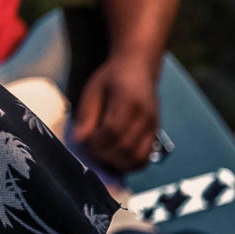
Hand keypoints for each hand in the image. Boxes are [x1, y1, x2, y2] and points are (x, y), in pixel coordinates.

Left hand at [71, 55, 159, 172]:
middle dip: (104, 154)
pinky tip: (116, 157)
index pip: (113, 130)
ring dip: (117, 163)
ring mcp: (153, 126)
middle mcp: (145, 115)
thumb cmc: (112, 78)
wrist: (138, 69)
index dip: (97, 141)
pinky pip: (145, 159)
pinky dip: (129, 164)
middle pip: (126, 147)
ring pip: (137, 158)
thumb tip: (79, 140)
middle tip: (92, 148)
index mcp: (129, 100)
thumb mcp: (93, 90)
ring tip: (104, 154)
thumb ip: (87, 115)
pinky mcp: (155, 134)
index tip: (86, 141)